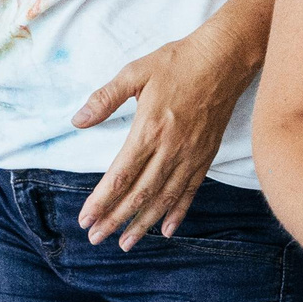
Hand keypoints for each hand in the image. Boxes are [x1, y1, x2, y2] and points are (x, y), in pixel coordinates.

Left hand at [74, 22, 252, 249]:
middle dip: (115, 219)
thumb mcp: (135, 72)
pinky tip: (167, 229)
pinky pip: (190, 190)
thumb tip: (77, 120)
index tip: (85, 218)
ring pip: (164, 198)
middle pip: (140, 194)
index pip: (121, 175)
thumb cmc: (178, 61)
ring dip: (144, 223)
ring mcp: (191, 154)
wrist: (224, 58)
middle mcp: (171, 148)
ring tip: (126, 243)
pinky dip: (178, 212)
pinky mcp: (206, 155)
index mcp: (150, 129)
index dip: (102, 200)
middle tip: (95, 237)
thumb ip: (105, 98)